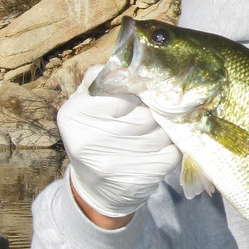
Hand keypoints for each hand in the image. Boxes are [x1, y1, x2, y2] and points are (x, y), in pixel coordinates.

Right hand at [58, 67, 180, 218]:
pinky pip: (171, 153)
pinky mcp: (136, 180)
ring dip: (167, 129)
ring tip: (159, 129)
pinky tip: (162, 147)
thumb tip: (131, 59)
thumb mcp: (86, 103)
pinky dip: (173, 148)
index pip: (123, 94)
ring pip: (162, 133)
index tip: (143, 95)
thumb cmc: (94, 133)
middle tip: (156, 112)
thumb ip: (103, 78)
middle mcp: (89, 140)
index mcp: (75, 114)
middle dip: (157, 111)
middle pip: (146, 114)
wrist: (94, 188)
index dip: (140, 92)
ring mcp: (113, 164)